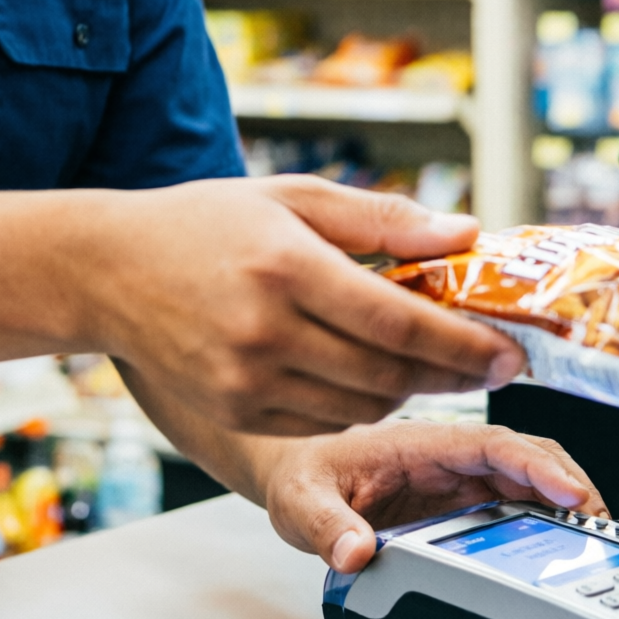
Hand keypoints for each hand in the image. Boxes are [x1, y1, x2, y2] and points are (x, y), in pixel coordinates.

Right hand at [74, 176, 521, 435]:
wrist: (108, 270)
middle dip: (454, 375)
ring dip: (407, 390)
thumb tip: (464, 234)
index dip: (464, 344)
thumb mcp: (293, 197)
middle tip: (492, 364)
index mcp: (287, 266)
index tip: (510, 351)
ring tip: (424, 362)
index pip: (399, 322)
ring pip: (360, 407)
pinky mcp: (233, 410)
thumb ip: (383, 218)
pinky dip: (357, 404)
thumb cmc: (205, 223)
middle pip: (389, 376)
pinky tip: (363, 375)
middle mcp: (265, 330)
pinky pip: (321, 421)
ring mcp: (245, 379)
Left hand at [256, 421, 604, 571]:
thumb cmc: (299, 471)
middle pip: (524, 454)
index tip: (570, 493)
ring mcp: (456, 476)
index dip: (535, 465)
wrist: (292, 470)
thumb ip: (326, 526)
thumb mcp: (301, 501)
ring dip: (563, 497)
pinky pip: (512, 496)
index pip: (490, 443)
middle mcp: (445, 454)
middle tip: (600, 522)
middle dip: (567, 481)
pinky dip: (545, 512)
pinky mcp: (459, 498)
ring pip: (525, 474)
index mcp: (417, 442)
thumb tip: (356, 553)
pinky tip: (563, 536)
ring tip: (596, 533)